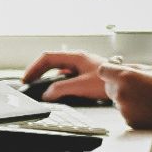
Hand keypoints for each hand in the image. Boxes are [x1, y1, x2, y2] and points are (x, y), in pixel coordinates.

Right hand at [24, 50, 151, 129]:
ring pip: (58, 71)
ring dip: (48, 80)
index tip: (27, 78)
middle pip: (51, 63)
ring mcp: (80, 67)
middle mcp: (76, 60)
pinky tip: (58, 93)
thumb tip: (47, 94)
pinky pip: (66, 78)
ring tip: (42, 89)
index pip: (47, 58)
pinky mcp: (84, 75)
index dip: (34, 68)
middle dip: (38, 73)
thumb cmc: (108, 81)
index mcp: (74, 57)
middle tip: (30, 83)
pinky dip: (58, 84)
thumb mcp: (82, 86)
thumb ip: (62, 89)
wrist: (124, 84)